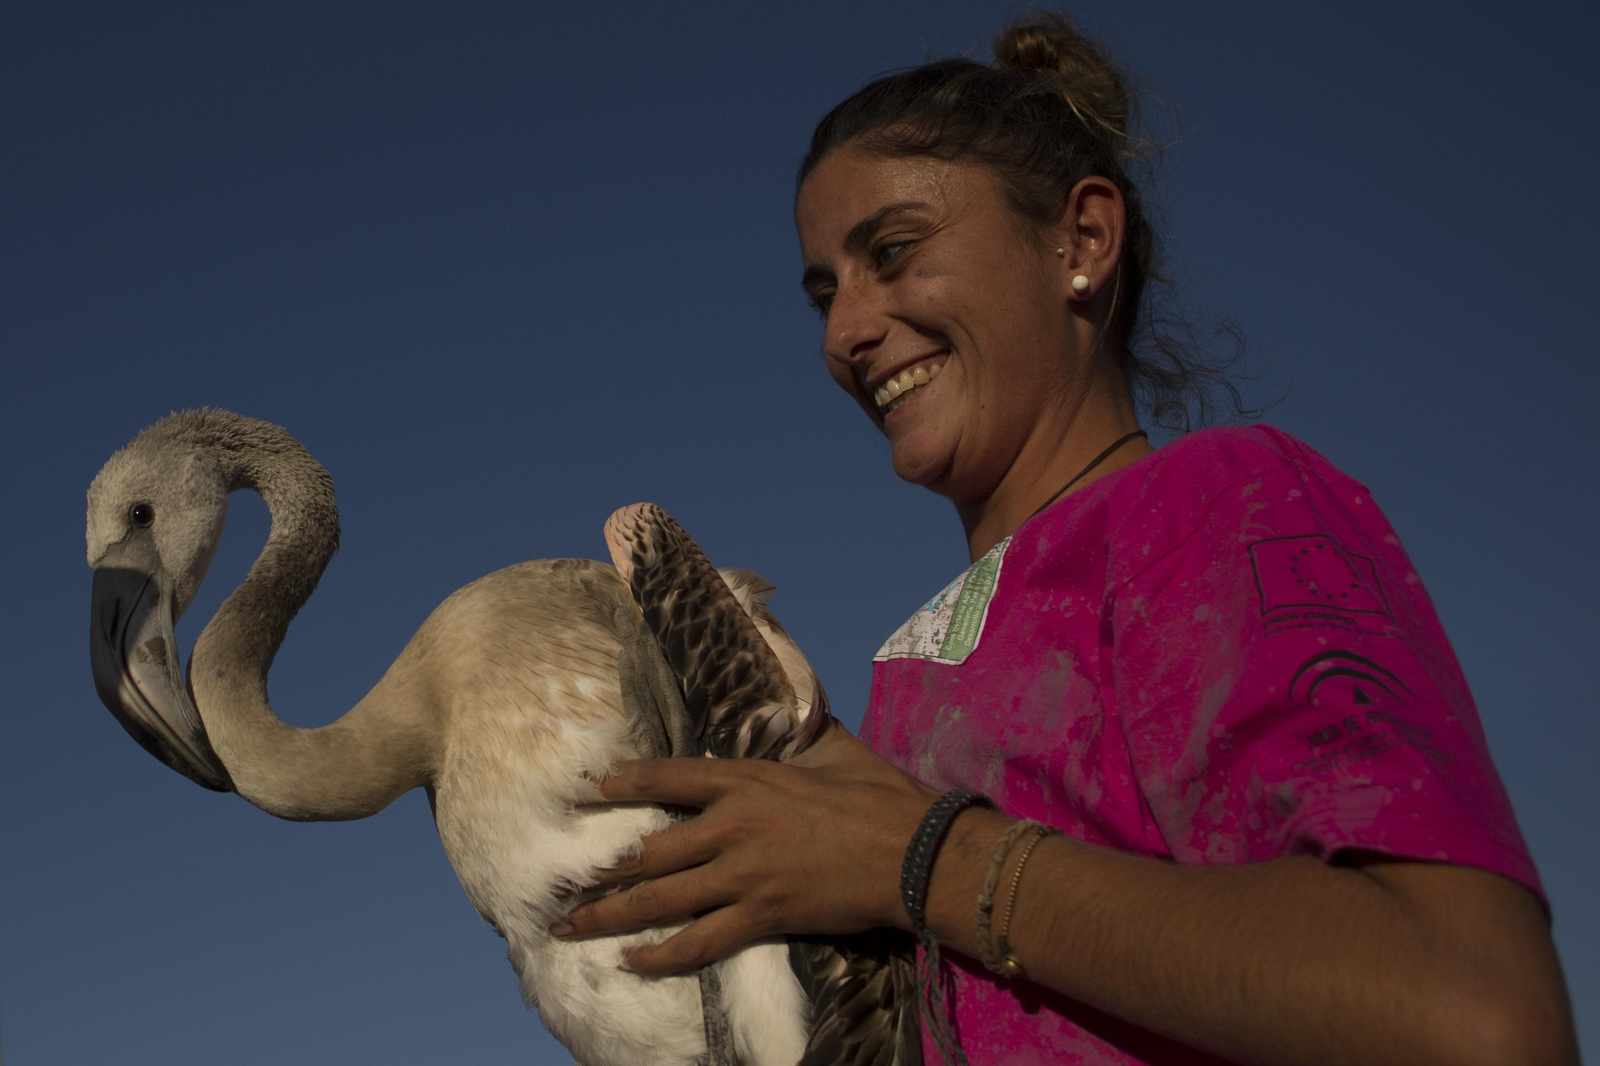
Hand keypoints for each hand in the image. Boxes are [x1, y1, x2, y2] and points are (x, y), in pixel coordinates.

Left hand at [553, 720, 938, 974]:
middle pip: (648, 849)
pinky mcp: (761, 915)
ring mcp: (742, 874)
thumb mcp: (833, 749)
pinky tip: (632, 963)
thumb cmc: (879, 795)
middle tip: (559, 881)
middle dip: (598, 868)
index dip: (625, 782)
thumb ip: (800, 734)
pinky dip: (660, 956)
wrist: (913, 851)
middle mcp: (733, 825)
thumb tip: (794, 707)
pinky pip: (698, 942)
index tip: (589, 789)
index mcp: (748, 779)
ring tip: (570, 925)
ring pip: (658, 898)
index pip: (670, 777)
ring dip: (608, 915)